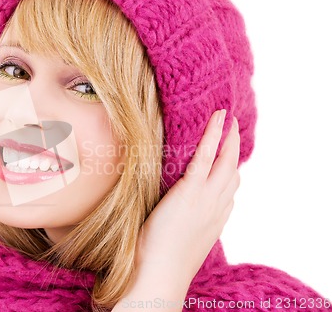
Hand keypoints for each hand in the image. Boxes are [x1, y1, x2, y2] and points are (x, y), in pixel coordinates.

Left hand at [136, 109, 239, 281]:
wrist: (159, 275)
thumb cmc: (161, 262)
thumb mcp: (181, 242)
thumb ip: (186, 225)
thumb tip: (178, 214)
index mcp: (215, 221)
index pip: (230, 191)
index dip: (231, 172)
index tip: (229, 160)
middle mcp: (217, 208)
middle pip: (233, 172)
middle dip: (236, 148)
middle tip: (234, 129)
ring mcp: (207, 199)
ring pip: (225, 161)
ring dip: (228, 137)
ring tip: (226, 119)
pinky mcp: (191, 191)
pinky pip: (207, 157)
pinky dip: (214, 135)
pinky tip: (218, 120)